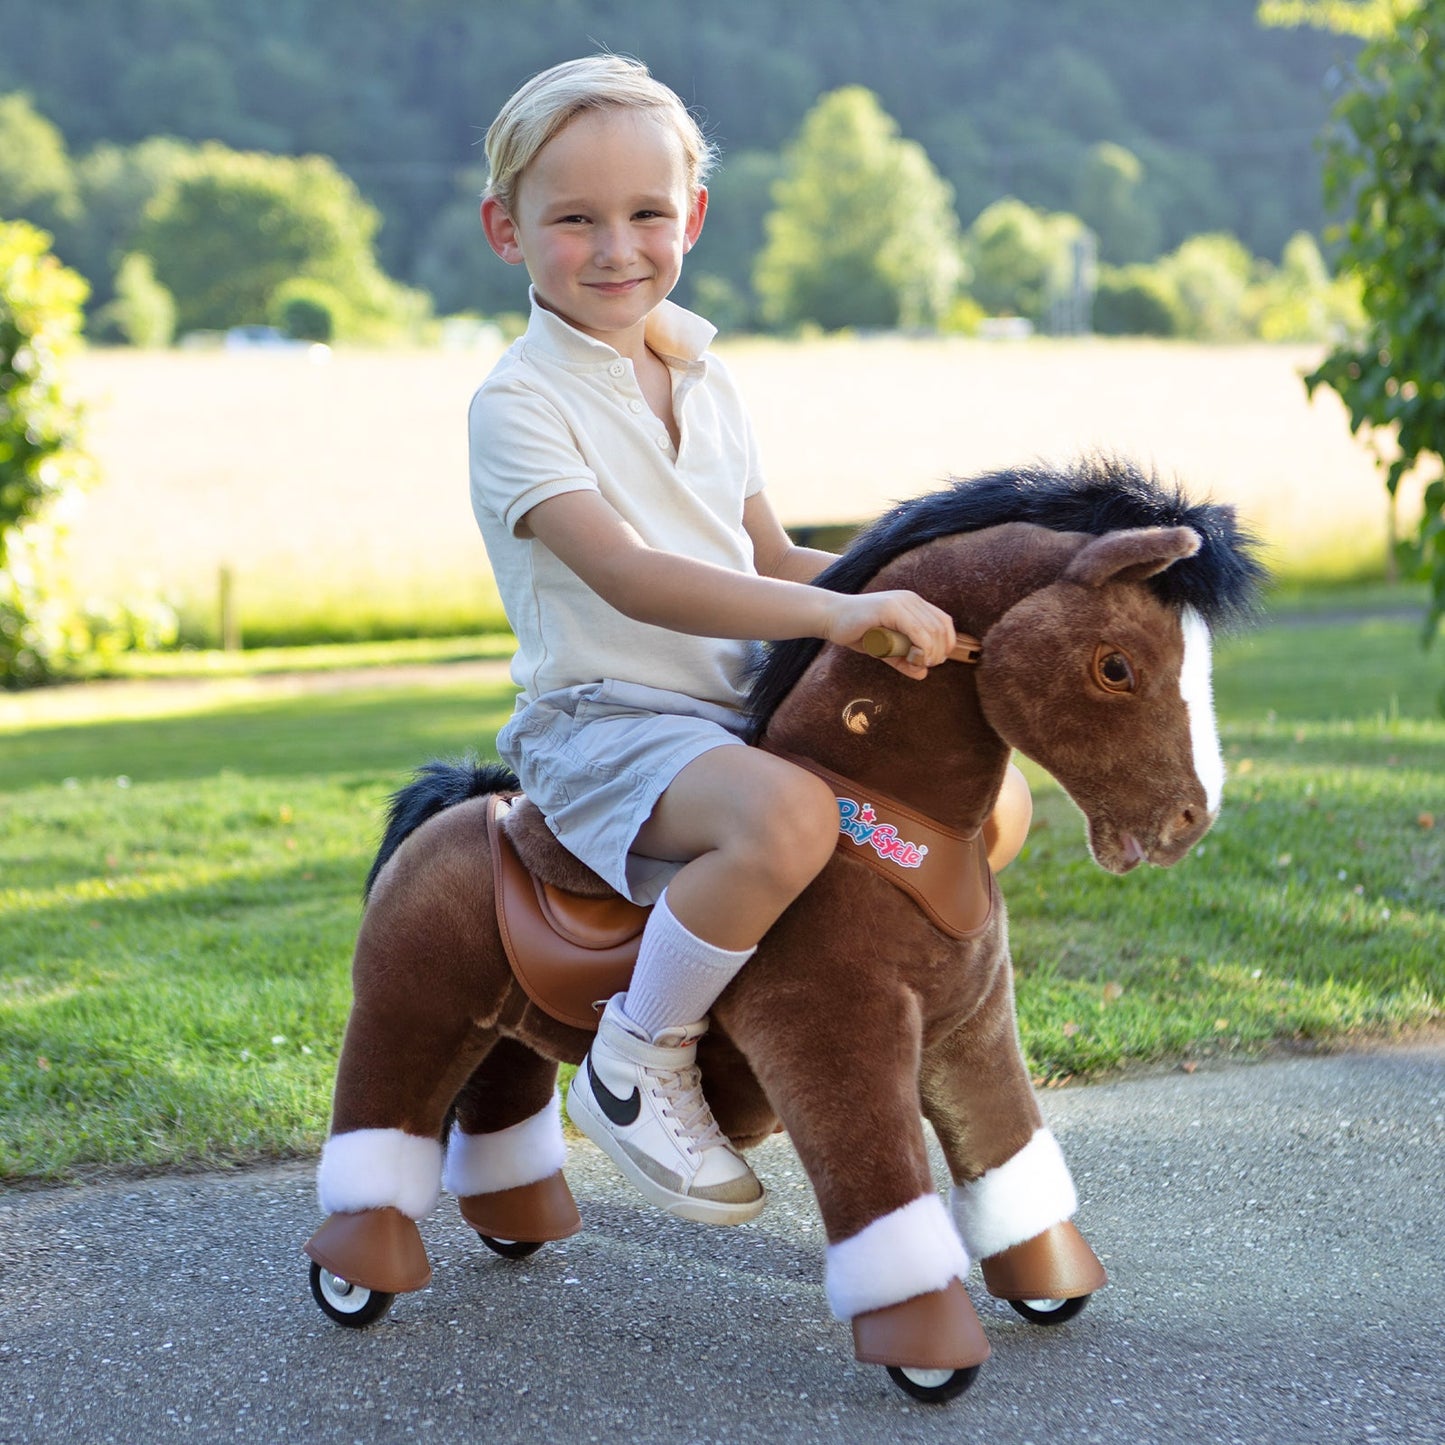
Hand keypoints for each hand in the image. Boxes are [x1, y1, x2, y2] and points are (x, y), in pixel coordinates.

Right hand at [825, 591, 956, 679]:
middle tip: (926, 665)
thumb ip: (903, 659)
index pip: (944, 622)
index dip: (947, 643)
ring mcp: (901, 602)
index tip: (935, 660)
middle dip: (938, 651)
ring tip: (918, 663)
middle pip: (940, 628)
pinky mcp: (889, 608)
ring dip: (930, 652)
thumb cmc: (857, 632)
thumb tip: (923, 674)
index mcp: (913, 604)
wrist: (830, 618)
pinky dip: (921, 647)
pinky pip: (916, 630)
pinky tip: (914, 657)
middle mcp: (910, 599)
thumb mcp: (886, 649)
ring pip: (931, 630)